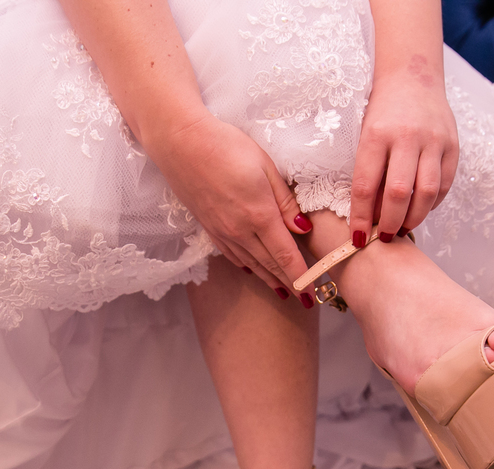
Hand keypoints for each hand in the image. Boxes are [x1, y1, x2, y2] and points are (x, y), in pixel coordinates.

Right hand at [144, 112, 311, 292]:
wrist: (180, 143)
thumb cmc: (226, 145)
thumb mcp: (265, 166)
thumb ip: (284, 200)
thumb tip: (303, 228)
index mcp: (259, 214)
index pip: (286, 255)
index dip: (301, 277)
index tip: (313, 294)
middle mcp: (240, 230)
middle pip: (270, 265)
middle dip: (289, 284)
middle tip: (306, 301)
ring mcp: (222, 230)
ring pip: (251, 263)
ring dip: (269, 279)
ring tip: (283, 292)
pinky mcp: (209, 227)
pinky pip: (232, 254)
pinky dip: (246, 266)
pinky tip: (252, 270)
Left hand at [349, 65, 458, 242]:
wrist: (413, 76)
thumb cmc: (382, 112)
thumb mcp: (366, 135)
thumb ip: (369, 172)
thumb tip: (370, 217)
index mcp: (377, 134)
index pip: (366, 186)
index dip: (361, 218)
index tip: (357, 239)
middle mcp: (408, 137)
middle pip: (399, 193)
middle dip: (390, 223)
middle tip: (384, 237)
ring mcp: (434, 141)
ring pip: (427, 193)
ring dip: (414, 218)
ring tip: (403, 228)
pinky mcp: (453, 145)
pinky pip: (445, 184)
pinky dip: (432, 203)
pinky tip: (420, 209)